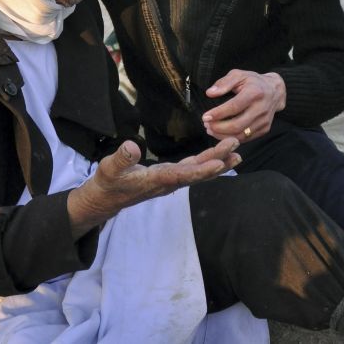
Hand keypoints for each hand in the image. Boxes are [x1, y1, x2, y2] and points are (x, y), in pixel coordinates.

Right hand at [67, 138, 240, 237]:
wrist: (106, 197)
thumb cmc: (107, 182)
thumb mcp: (109, 169)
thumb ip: (121, 158)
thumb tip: (131, 145)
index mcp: (157, 180)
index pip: (183, 175)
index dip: (202, 170)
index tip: (220, 162)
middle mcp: (169, 181)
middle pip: (198, 172)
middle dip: (218, 160)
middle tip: (237, 147)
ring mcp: (170, 179)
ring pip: (198, 170)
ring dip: (218, 161)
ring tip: (237, 152)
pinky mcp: (169, 175)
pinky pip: (192, 168)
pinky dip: (206, 161)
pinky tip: (218, 157)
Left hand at [201, 70, 285, 141]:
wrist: (275, 90)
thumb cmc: (253, 82)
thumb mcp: (238, 75)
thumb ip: (224, 83)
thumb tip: (210, 93)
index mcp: (255, 93)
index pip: (234, 107)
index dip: (218, 114)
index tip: (205, 116)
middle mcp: (261, 108)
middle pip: (237, 125)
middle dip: (218, 128)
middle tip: (206, 125)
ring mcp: (264, 120)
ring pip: (241, 135)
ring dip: (223, 135)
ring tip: (211, 130)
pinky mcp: (265, 129)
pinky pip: (246, 138)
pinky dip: (231, 138)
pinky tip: (221, 133)